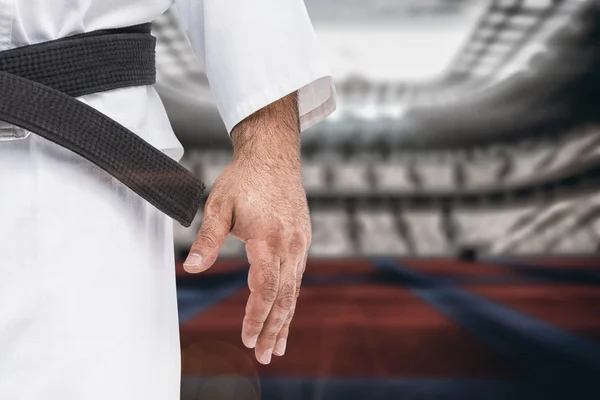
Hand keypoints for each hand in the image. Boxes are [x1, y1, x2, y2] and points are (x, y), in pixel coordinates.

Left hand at [183, 93, 310, 364]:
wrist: (274, 153)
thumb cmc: (244, 178)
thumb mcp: (219, 205)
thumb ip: (207, 239)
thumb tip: (192, 269)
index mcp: (270, 239)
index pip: (265, 289)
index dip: (257, 317)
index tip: (249, 340)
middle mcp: (290, 245)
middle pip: (284, 297)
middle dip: (274, 329)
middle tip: (267, 357)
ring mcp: (300, 242)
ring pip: (294, 289)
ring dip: (286, 319)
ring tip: (279, 346)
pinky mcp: (302, 238)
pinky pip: (297, 276)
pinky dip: (290, 298)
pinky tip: (285, 310)